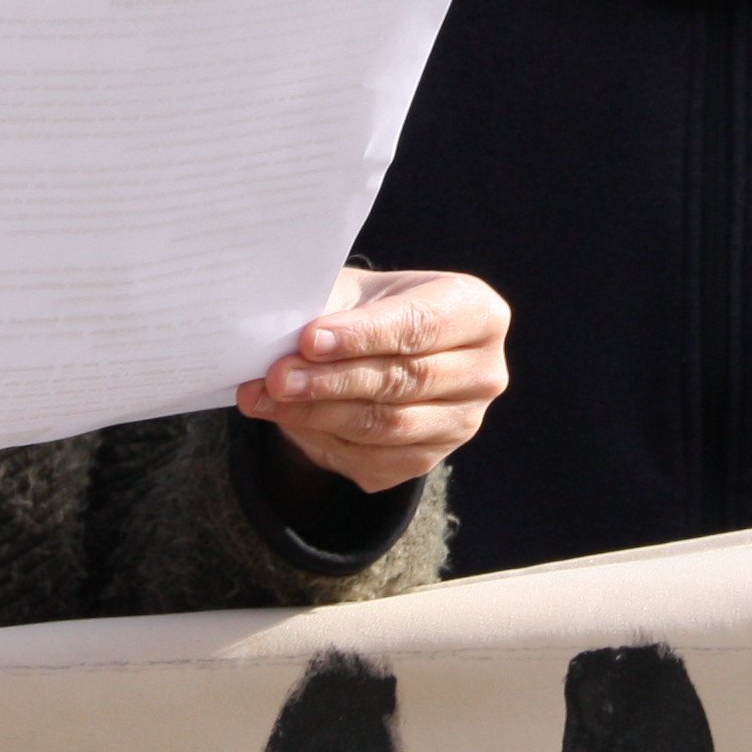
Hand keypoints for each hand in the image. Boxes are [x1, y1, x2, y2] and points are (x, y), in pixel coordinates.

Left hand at [236, 267, 509, 493]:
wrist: (377, 352)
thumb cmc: (367, 309)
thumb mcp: (353, 291)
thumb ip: (327, 307)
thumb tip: (278, 334)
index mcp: (477, 314)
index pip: (421, 326)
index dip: (363, 336)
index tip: (309, 339)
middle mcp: (483, 372)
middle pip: (404, 381)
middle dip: (333, 380)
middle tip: (277, 375)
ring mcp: (460, 423)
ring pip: (385, 426)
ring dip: (319, 413)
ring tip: (268, 396)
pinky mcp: (428, 459)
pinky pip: (371, 459)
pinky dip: (321, 439)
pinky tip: (285, 417)